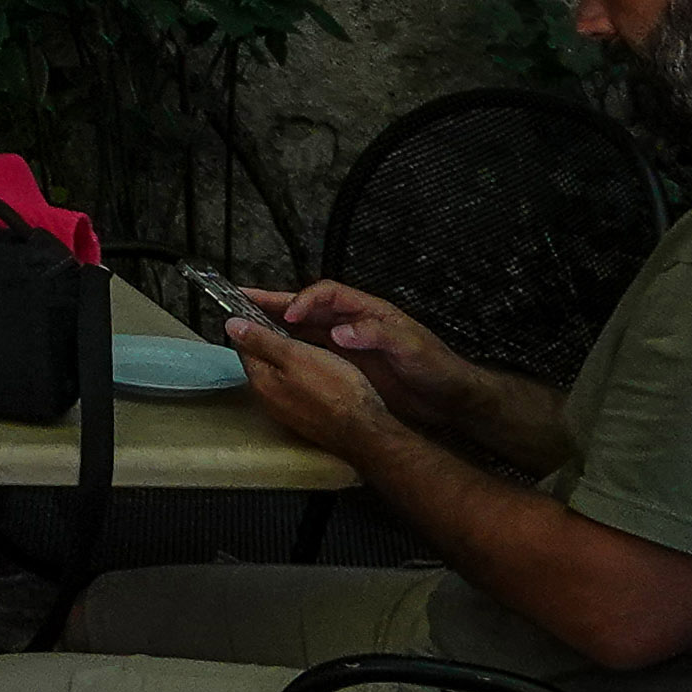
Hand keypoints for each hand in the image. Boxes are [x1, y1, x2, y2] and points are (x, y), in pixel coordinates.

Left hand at [226, 305, 393, 458]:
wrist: (367, 433)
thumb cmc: (338, 393)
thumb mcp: (297, 355)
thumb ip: (262, 340)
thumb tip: (231, 325)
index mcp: (260, 380)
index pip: (244, 345)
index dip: (253, 325)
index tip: (266, 314)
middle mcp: (267, 398)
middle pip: (261, 360)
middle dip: (272, 342)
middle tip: (293, 328)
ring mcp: (286, 410)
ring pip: (281, 375)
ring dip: (290, 360)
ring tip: (309, 348)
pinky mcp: (305, 417)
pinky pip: (298, 389)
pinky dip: (304, 376)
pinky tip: (321, 372)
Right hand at [257, 280, 474, 428]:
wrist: (451, 397)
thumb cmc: (435, 366)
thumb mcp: (410, 346)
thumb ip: (376, 335)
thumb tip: (340, 332)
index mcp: (367, 310)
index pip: (327, 294)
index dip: (304, 300)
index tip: (290, 315)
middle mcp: (353, 321)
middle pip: (307, 305)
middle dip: (274, 301)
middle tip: (240, 298)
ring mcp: (349, 342)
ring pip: (304, 327)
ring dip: (276, 323)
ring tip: (246, 321)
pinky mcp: (348, 363)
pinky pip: (312, 349)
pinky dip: (291, 347)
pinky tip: (274, 352)